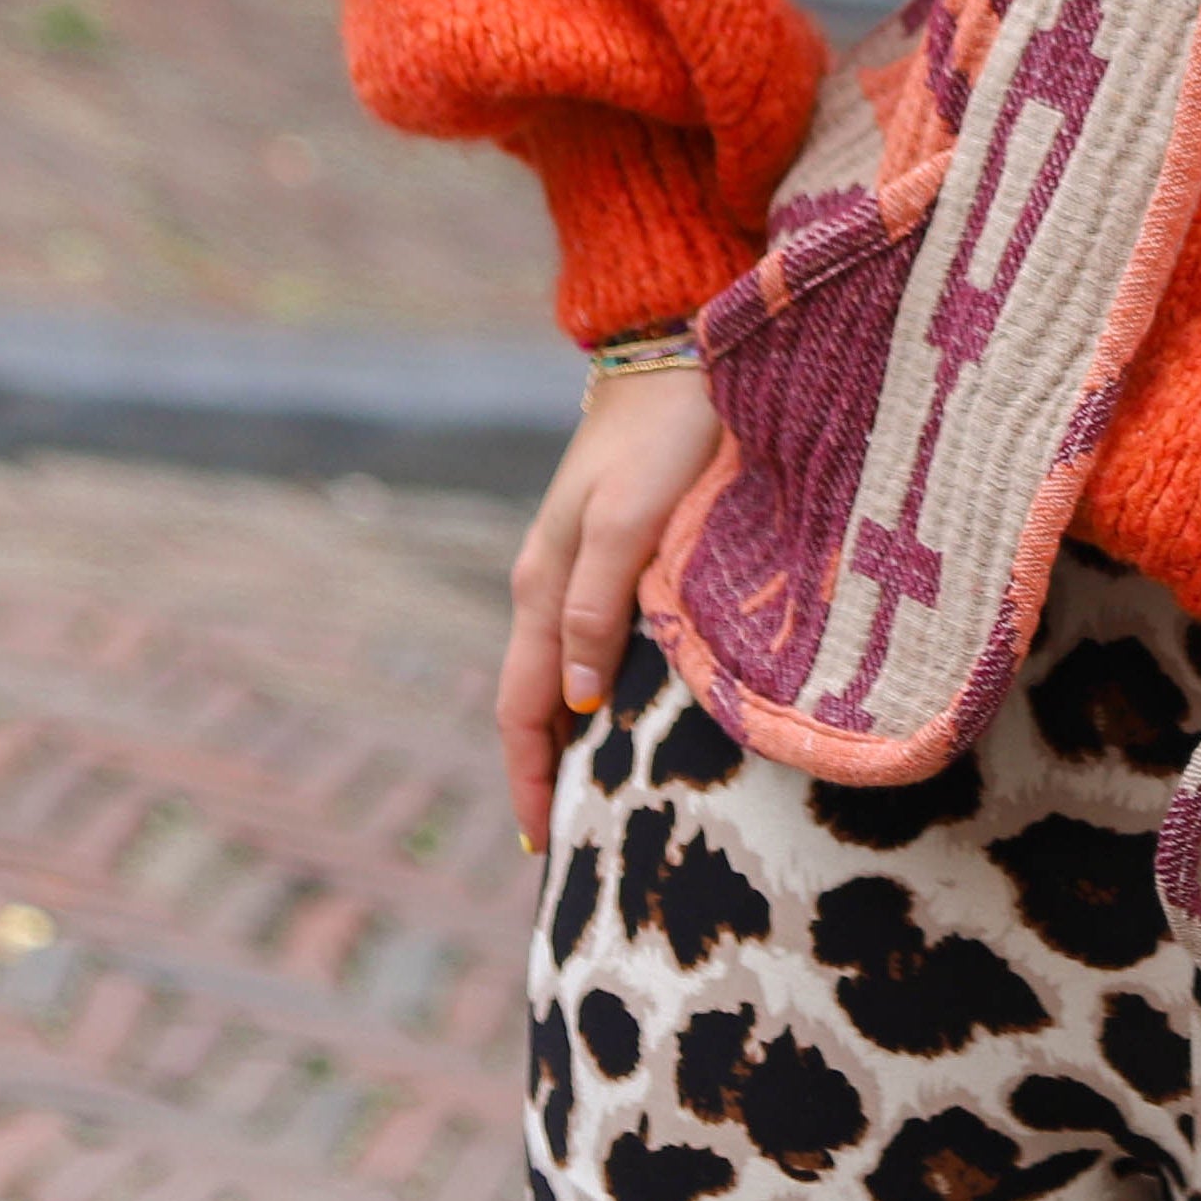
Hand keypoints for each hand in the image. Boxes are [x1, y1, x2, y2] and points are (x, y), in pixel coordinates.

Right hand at [501, 366, 722, 850]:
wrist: (678, 349)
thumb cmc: (663, 432)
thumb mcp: (628, 519)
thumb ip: (598, 604)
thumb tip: (574, 702)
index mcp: (544, 585)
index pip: (523, 707)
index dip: (528, 780)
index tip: (542, 852)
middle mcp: (551, 583)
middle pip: (536, 699)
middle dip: (544, 773)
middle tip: (575, 847)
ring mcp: (579, 565)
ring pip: (564, 673)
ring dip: (573, 735)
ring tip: (603, 797)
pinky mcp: (615, 548)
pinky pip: (592, 641)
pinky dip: (598, 690)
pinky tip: (629, 709)